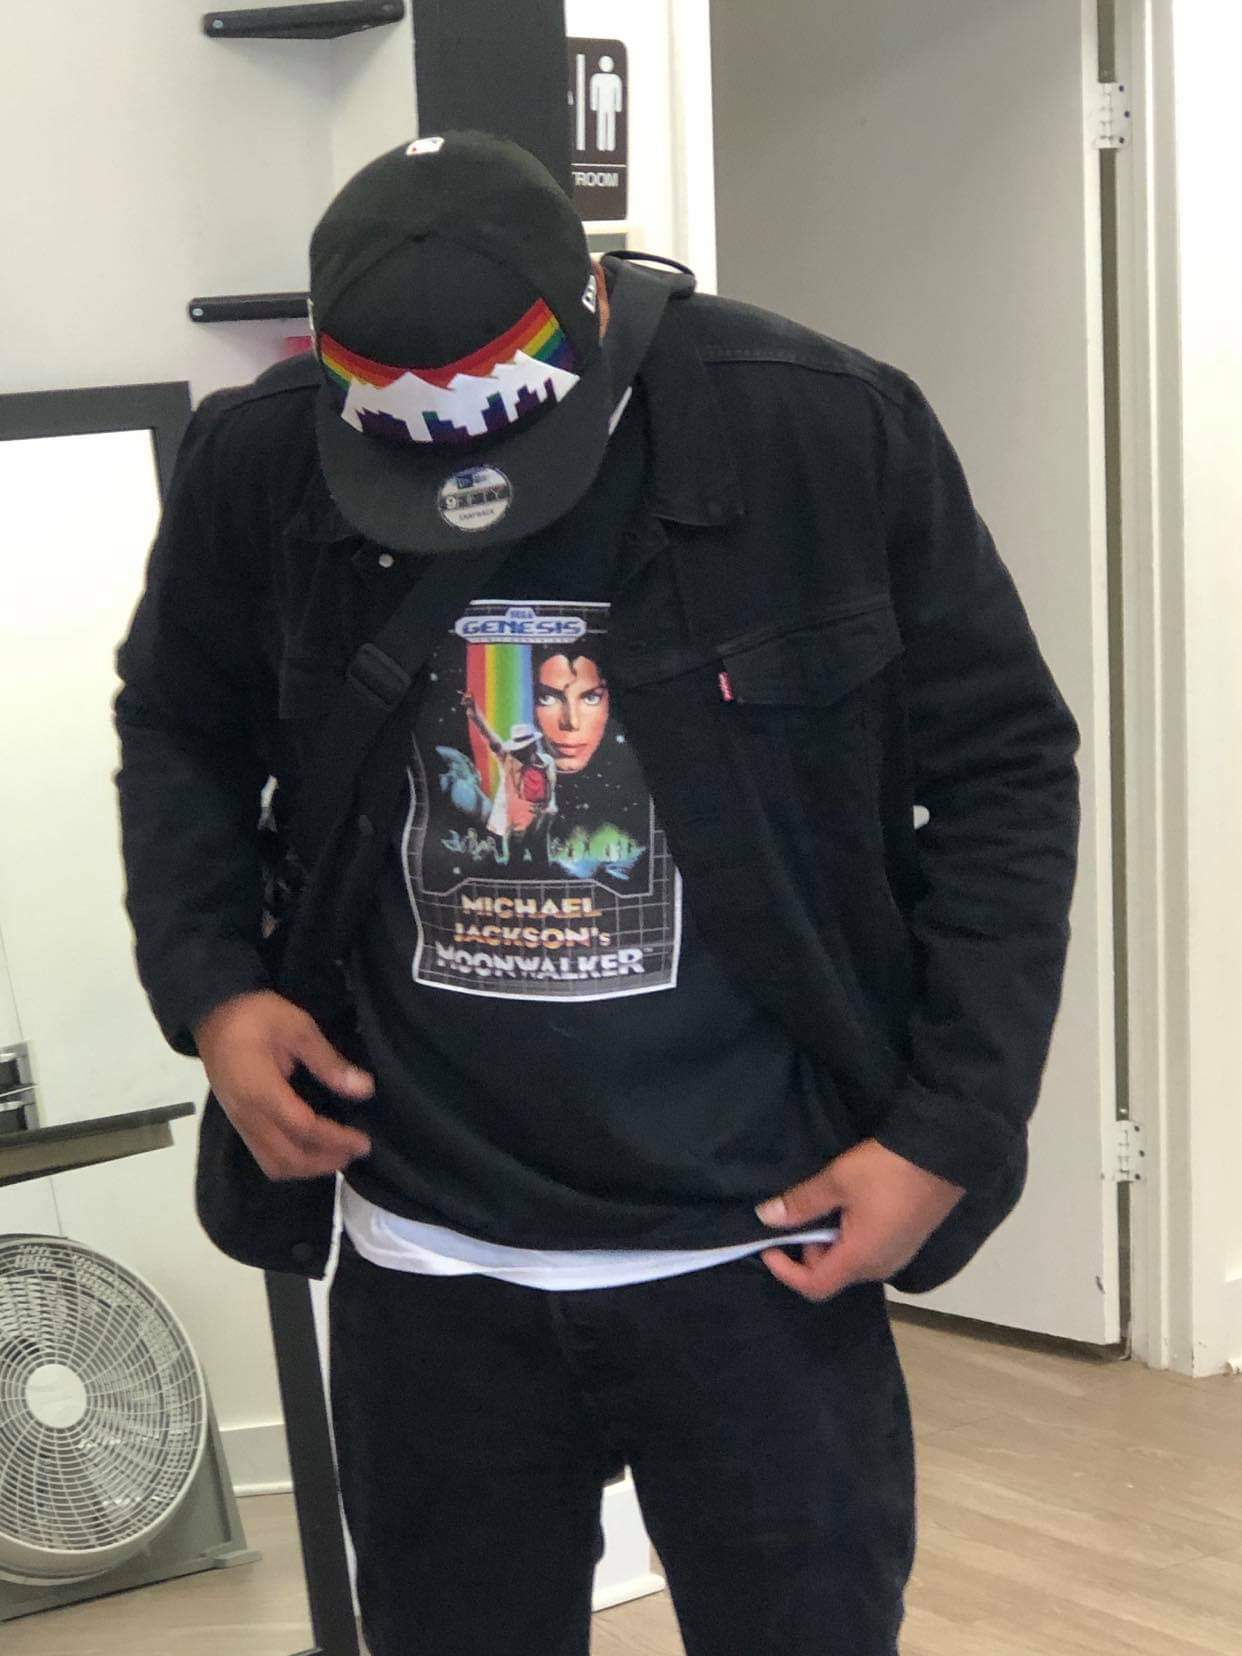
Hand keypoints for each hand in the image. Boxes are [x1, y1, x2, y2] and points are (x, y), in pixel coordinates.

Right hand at [194, 990, 374, 1181]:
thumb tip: (364, 1089)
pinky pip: (264, 1156)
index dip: (336, 1139)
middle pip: (287, 1157)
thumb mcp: (298, 1027)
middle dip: (325, 1162)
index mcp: (261, 1090)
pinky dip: (291, 1162)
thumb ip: (329, 1062)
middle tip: (355, 1151)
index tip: (363, 1142)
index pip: (303, 1128)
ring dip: (308, 1168)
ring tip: (337, 1155)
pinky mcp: (238, 1122)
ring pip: (273, 1164)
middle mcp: (247, 1114)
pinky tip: (312, 1150)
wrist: (213, 1015)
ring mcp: (239, 1121)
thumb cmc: (256, 1016)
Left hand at [754, 1140, 964, 1301]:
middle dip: (808, 1250)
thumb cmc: (886, 1170)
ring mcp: (897, 1257)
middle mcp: (879, 1268)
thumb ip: (801, 1203)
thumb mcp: (837, 1180)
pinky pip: (868, 1252)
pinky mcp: (907, 1243)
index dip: (784, 1271)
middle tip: (804, 1210)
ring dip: (830, 1241)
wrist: (945, 1155)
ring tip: (827, 1203)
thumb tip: (766, 1218)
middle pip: (831, 1274)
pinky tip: (850, 1206)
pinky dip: (850, 1237)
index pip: (814, 1286)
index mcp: (860, 1259)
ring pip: (850, 1262)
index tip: (768, 1246)